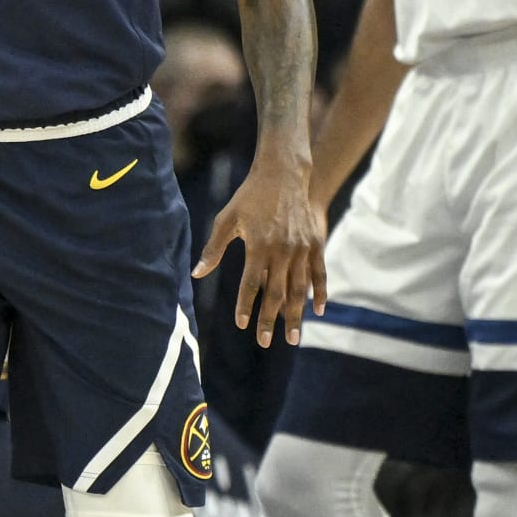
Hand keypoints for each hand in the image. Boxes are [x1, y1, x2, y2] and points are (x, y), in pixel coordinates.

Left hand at [193, 156, 326, 346]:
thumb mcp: (227, 219)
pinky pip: (318, 274)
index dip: (245, 306)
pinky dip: (319, 293)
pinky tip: (317, 311)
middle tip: (264, 342)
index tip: (242, 325)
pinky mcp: (315, 243)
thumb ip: (213, 249)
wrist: (283, 174)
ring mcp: (301, 248)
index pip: (250, 284)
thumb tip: (196, 274)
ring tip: (293, 338)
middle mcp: (282, 250)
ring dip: (295, 315)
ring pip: (298, 289)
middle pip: (275, 293)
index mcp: (259, 246)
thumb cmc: (250, 197)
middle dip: (269, 320)